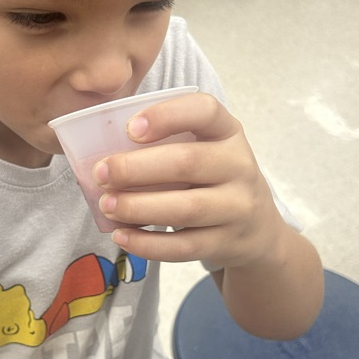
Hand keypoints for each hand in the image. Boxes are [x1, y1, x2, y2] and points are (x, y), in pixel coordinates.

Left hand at [92, 92, 286, 269]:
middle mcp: (239, 166)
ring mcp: (238, 207)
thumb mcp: (205, 149)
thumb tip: (103, 154)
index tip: (130, 128)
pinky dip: (148, 244)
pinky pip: (184, 246)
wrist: (258, 229)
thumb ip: (166, 144)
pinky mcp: (228, 243)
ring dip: (138, 207)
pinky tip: (122, 236)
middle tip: (101, 173)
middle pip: (187, 162)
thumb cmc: (213, 179)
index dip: (166, 116)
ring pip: (185, 208)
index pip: (205, 111)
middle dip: (136, 168)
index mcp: (228, 132)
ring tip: (106, 205)